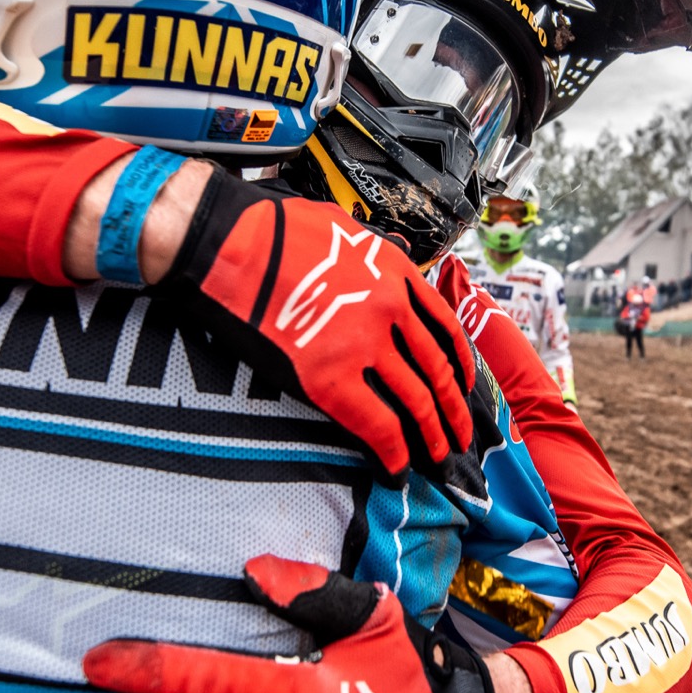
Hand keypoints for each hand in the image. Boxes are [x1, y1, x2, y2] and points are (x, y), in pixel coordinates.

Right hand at [156, 171, 476, 479]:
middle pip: (437, 371)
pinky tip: (396, 466)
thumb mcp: (339, 225)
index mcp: (394, 273)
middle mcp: (390, 309)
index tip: (463, 387)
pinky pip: (376, 424)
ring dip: (431, 436)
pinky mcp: (329, 378)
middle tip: (461, 435)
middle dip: (452, 411)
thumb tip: (381, 252)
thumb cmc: (270, 230)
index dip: (460, 365)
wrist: (228, 244)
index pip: (445, 327)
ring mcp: (363, 345)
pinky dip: (392, 451)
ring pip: (416, 401)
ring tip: (436, 458)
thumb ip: (369, 248)